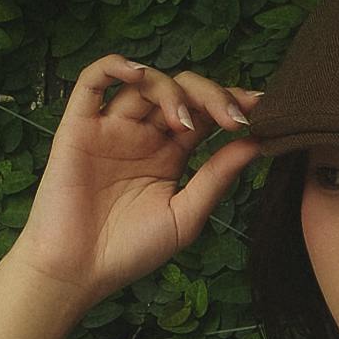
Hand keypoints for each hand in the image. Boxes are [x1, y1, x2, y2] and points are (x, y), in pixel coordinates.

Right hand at [17, 55, 263, 308]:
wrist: (77, 273)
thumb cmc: (129, 252)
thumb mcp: (185, 216)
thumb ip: (216, 178)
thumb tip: (256, 143)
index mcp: (170, 154)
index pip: (205, 114)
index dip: (231, 104)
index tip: (261, 109)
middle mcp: (143, 135)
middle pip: (181, 91)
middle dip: (211, 96)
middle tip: (231, 117)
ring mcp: (111, 128)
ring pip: (145, 83)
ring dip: (171, 91)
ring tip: (183, 123)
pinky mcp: (79, 127)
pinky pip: (92, 82)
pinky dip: (114, 66)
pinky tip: (138, 74)